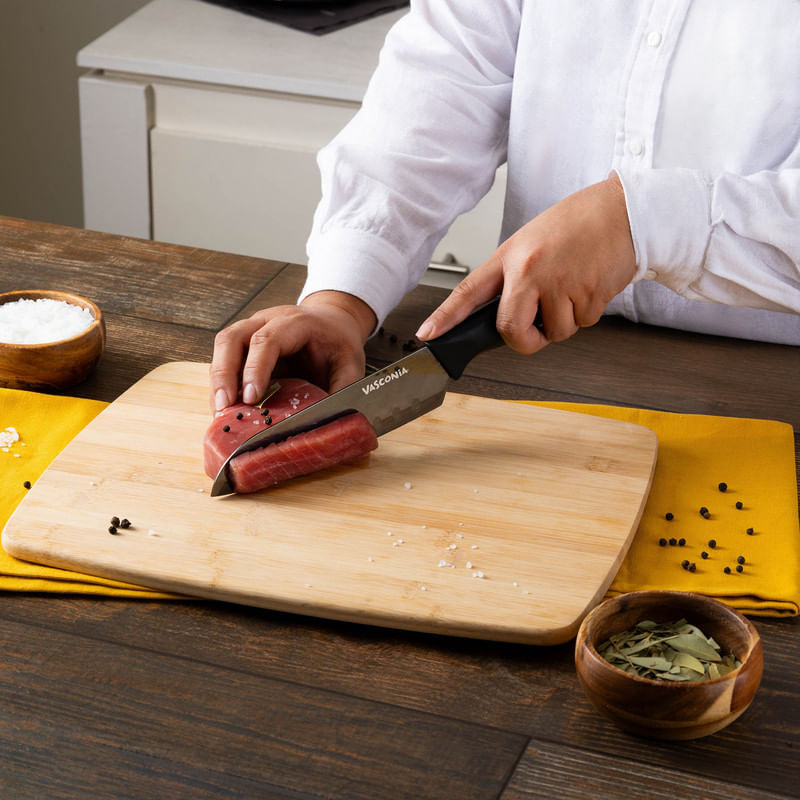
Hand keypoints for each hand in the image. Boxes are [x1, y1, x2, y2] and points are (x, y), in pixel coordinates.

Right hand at [209, 291, 376, 412]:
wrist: (333, 322)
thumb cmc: (339, 342)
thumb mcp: (351, 365)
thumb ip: (342, 391)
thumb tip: (330, 421)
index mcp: (296, 323)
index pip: (267, 341)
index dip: (255, 369)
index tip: (251, 398)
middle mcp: (267, 320)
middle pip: (232, 338)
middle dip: (224, 374)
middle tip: (223, 407)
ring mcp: (252, 329)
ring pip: (222, 347)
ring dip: (218, 381)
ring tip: (220, 412)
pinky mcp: (244, 345)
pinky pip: (225, 360)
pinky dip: (222, 384)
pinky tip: (226, 407)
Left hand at [415, 174, 635, 351]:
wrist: (623, 210)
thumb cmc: (578, 224)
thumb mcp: (534, 241)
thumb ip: (517, 277)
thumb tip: (510, 316)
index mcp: (510, 256)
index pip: (469, 291)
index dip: (446, 316)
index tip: (429, 334)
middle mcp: (529, 270)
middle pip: (510, 329)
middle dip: (524, 341)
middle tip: (535, 332)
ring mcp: (558, 283)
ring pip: (555, 332)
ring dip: (566, 321)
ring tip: (574, 285)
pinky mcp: (587, 294)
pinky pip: (583, 323)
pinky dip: (588, 312)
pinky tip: (590, 284)